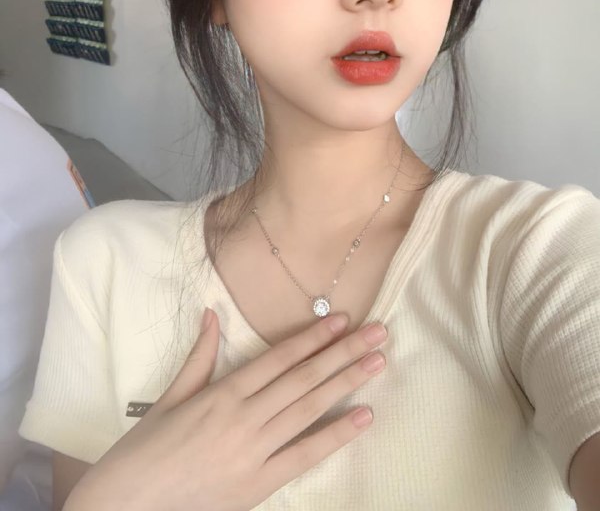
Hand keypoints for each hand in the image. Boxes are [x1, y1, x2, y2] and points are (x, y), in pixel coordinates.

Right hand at [64, 308, 386, 510]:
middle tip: (378, 332)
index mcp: (221, 394)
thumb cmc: (144, 450)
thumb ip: (199, 356)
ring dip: (347, 383)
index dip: (313, 337)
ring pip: (309, 409)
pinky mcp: (258, 484)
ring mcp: (254, 452)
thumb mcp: (170, 398)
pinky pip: (305, 455)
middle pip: (303, 378)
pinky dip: (336, 436)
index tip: (342, 319)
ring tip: (377, 362)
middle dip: (343, 353)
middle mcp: (243, 418)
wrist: (124, 506)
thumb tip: (211, 313)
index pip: (278, 358)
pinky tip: (363, 417)